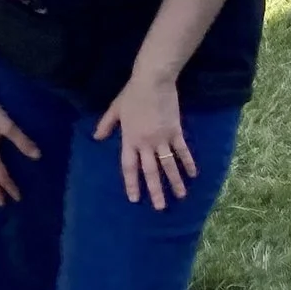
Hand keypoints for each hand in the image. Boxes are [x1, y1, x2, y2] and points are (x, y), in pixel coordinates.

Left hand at [94, 74, 196, 209]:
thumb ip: (106, 125)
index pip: (129, 167)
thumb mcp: (115, 109)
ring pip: (169, 165)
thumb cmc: (132, 94)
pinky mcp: (176, 131)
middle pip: (150, 171)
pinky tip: (193, 174)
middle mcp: (146, 143)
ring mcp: (162, 138)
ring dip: (175, 182)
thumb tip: (96, 137)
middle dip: (155, 191)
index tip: (135, 199)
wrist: (152, 81)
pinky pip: (182, 150)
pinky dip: (188, 162)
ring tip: (180, 197)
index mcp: (129, 139)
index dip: (132, 183)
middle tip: (160, 208)